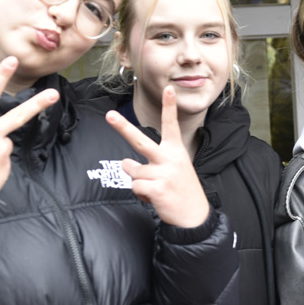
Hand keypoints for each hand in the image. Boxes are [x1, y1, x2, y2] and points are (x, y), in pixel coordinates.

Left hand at [106, 86, 209, 227]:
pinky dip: (140, 194)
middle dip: (123, 127)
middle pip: (140, 141)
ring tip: (154, 187)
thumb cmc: (181, 189)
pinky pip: (135, 187)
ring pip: (132, 170)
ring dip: (138, 180)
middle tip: (109, 115)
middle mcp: (169, 159)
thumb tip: (124, 163)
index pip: (171, 125)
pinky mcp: (157, 189)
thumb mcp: (175, 168)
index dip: (169, 106)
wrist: (194, 216)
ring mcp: (163, 173)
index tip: (169, 88)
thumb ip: (152, 162)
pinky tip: (154, 197)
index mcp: (176, 151)